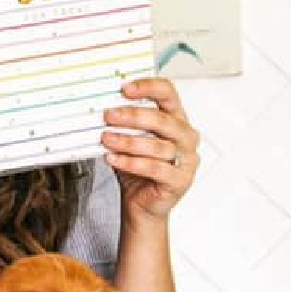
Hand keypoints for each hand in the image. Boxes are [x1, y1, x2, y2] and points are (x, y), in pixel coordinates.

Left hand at [101, 78, 199, 225]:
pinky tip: (113, 159)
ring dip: (128, 141)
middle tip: (109, 115)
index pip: (168, 93)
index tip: (124, 88)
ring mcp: (187, 159)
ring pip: (157, 145)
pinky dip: (131, 162)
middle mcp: (186, 136)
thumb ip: (124, 123)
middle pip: (163, 120)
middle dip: (133, 116)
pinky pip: (154, 168)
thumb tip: (103, 105)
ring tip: (106, 139)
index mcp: (176, 119)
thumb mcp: (130, 139)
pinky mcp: (180, 180)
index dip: (147, 87)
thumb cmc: (137, 168)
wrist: (142, 204)